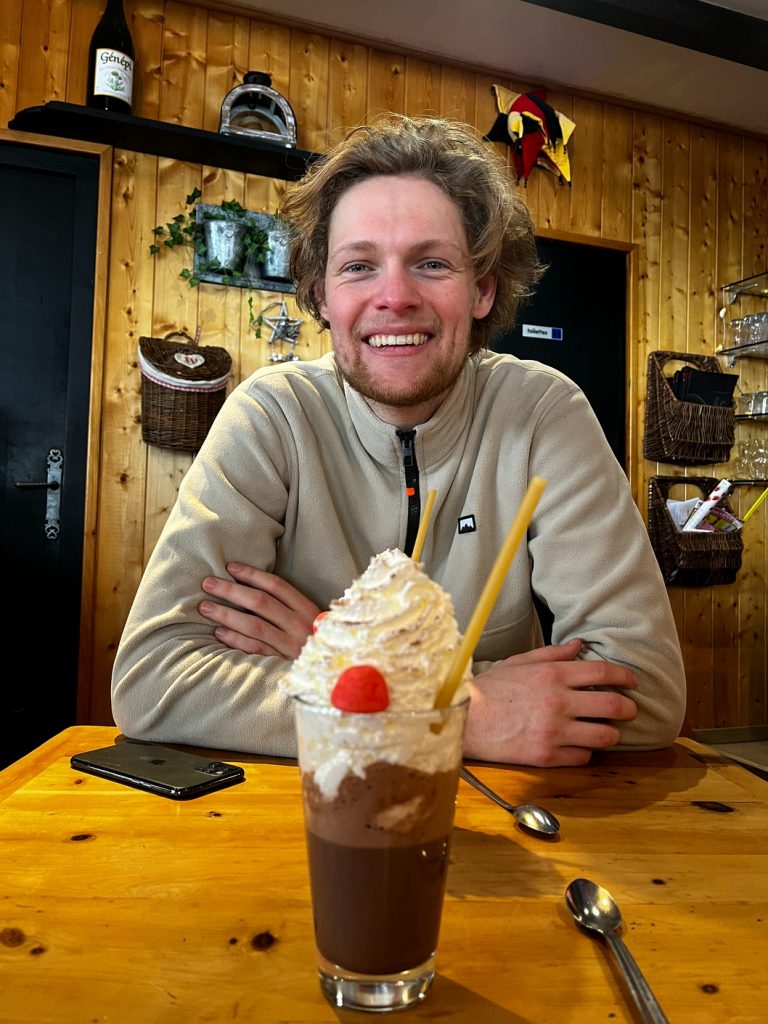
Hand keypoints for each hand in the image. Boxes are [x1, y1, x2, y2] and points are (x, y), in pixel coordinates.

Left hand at [199, 563, 321, 658]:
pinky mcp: (281, 663)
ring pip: (254, 625)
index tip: (230, 567)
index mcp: (307, 609)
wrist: (337, 672)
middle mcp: (299, 624)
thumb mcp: (312, 620)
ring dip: (227, 614)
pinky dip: (236, 640)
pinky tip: (219, 632)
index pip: (277, 586)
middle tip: (208, 583)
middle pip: (261, 602)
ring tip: (205, 607)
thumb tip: (253, 589)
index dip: (252, 574)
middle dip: (231, 591)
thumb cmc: (319, 642)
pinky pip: (255, 649)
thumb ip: (290, 607)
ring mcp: (290, 645)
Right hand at [463, 638, 638, 766]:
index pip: (603, 673)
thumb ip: (552, 654)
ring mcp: (554, 731)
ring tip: (606, 730)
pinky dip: (585, 751)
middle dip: (628, 708)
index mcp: (552, 675)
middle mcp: (558, 702)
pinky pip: (583, 757)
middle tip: (629, 709)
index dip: (625, 677)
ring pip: (605, 736)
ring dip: (611, 733)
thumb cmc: (489, 689)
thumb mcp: (519, 663)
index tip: (633, 682)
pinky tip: (578, 745)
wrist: (464, 720)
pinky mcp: (547, 756)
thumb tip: (579, 646)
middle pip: (612, 706)